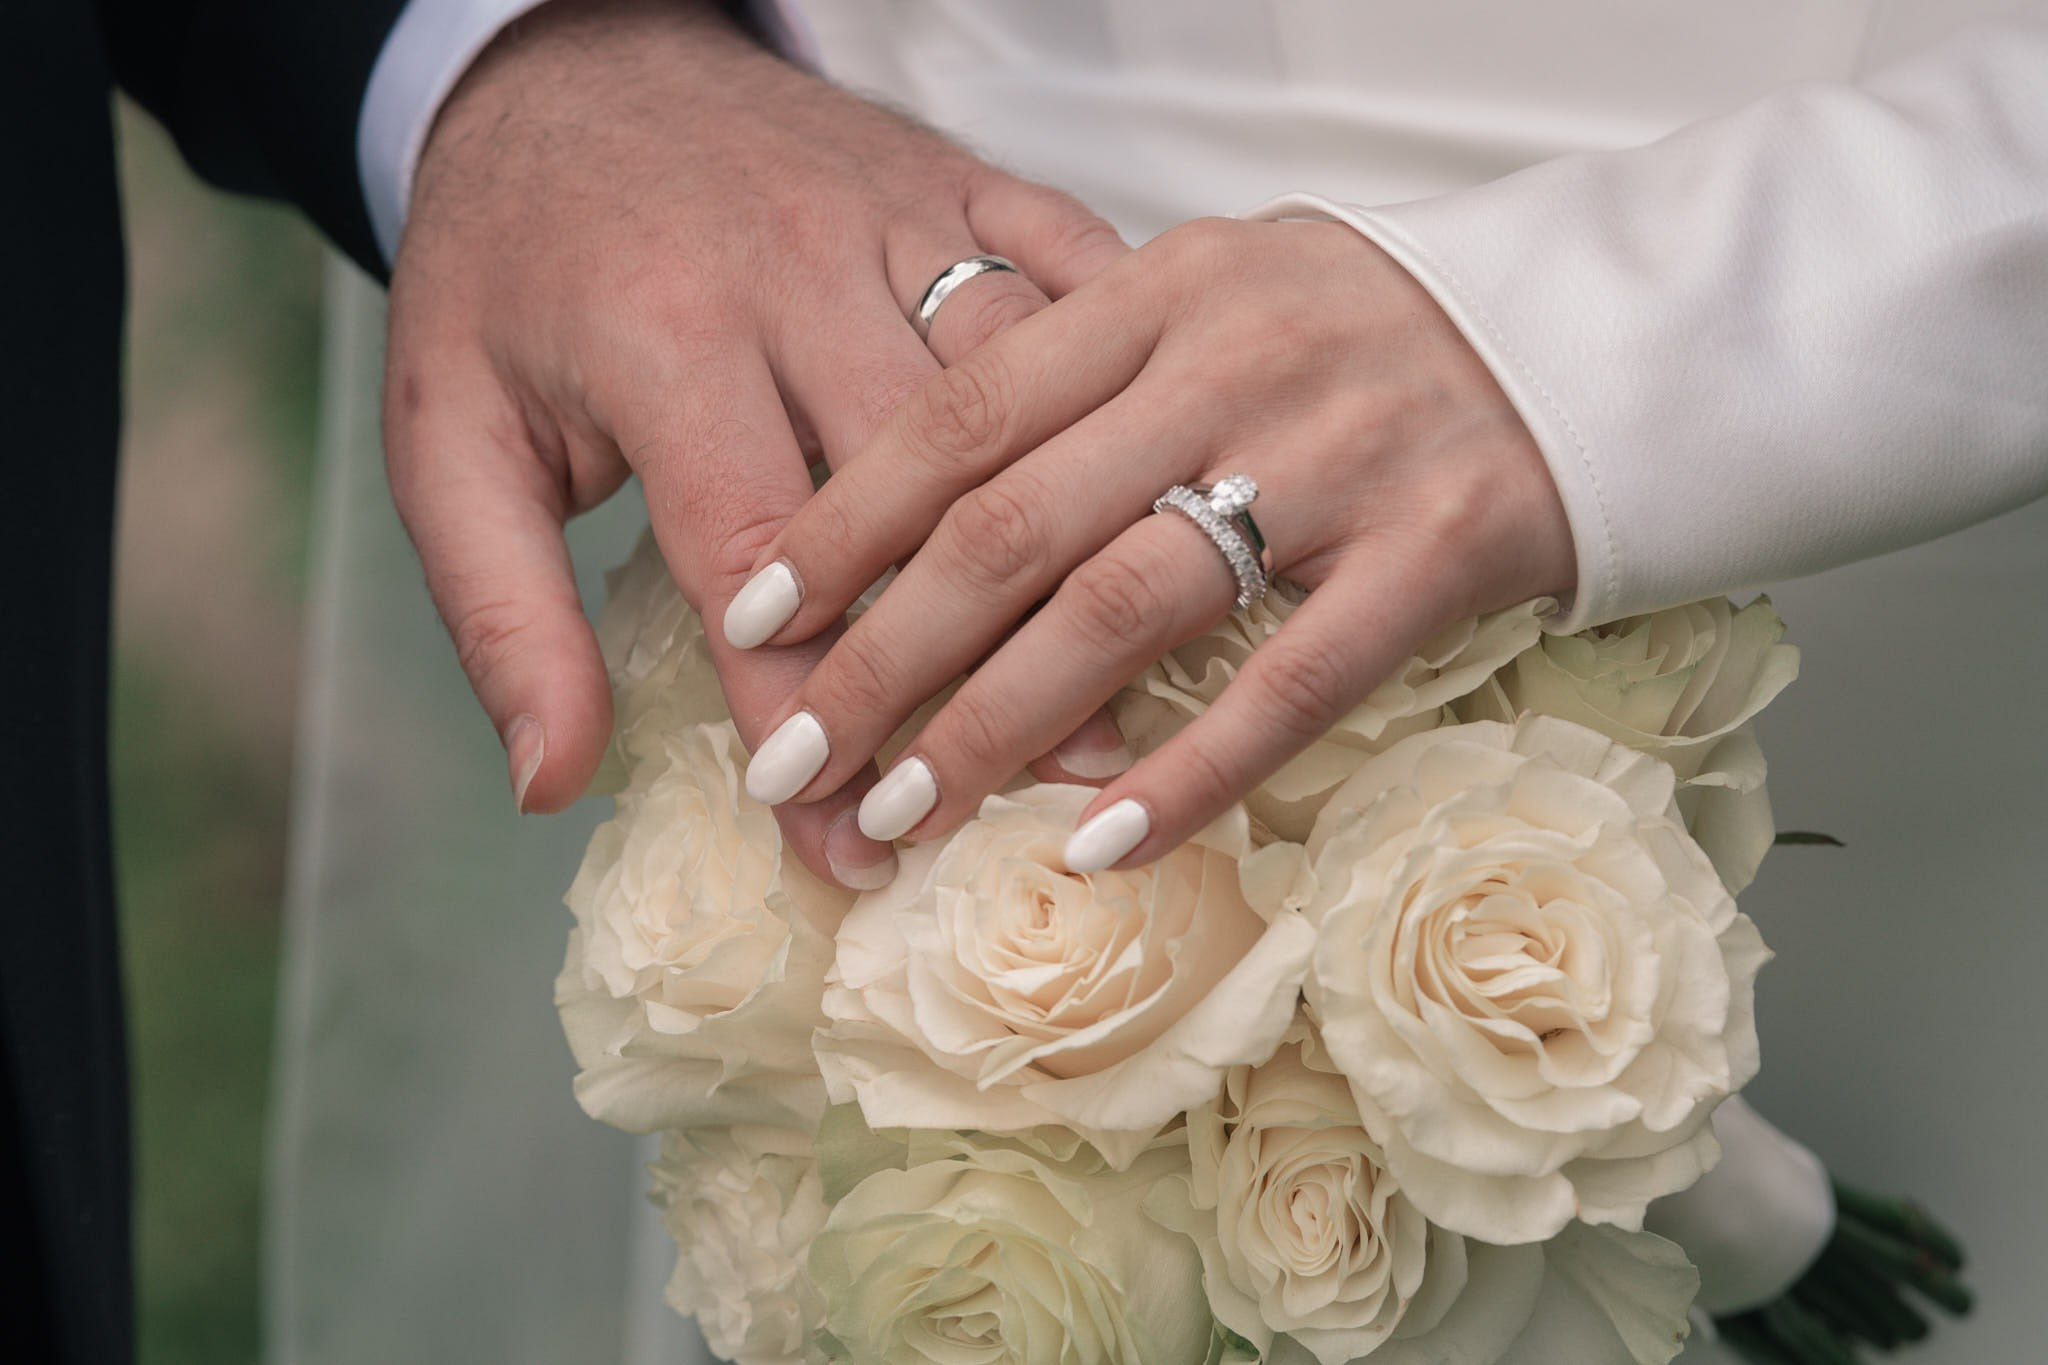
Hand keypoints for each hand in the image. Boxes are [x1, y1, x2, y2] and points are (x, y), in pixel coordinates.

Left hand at [381, 0, 1128, 886]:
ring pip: (1026, 397)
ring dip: (1074, 550)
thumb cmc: (511, 268)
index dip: (809, 715)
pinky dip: (1130, 388)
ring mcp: (899, 217)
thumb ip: (498, 611)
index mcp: (663, 333)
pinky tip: (1175, 491)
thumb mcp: (447, 437)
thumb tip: (552, 781)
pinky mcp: (962, 183)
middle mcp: (799, 270)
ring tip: (1111, 702)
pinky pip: (1077, 275)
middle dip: (962, 665)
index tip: (843, 838)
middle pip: (925, 493)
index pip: (764, 561)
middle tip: (1011, 799)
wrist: (569, 68)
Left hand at [720, 215, 1575, 868]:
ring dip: (993, 725)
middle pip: (1013, 527)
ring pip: (1124, 609)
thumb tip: (927, 496)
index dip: (844, 523)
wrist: (1591, 331)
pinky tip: (1099, 841)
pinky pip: (1292, 683)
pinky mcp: (1436, 553)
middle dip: (880, 655)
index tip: (754, 615)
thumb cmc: (1367, 330)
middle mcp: (1234, 362)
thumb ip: (1088, 366)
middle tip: (791, 758)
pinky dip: (1188, 771)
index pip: (960, 413)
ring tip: (899, 811)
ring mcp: (1340, 458)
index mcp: (1162, 292)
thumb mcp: (1217, 292)